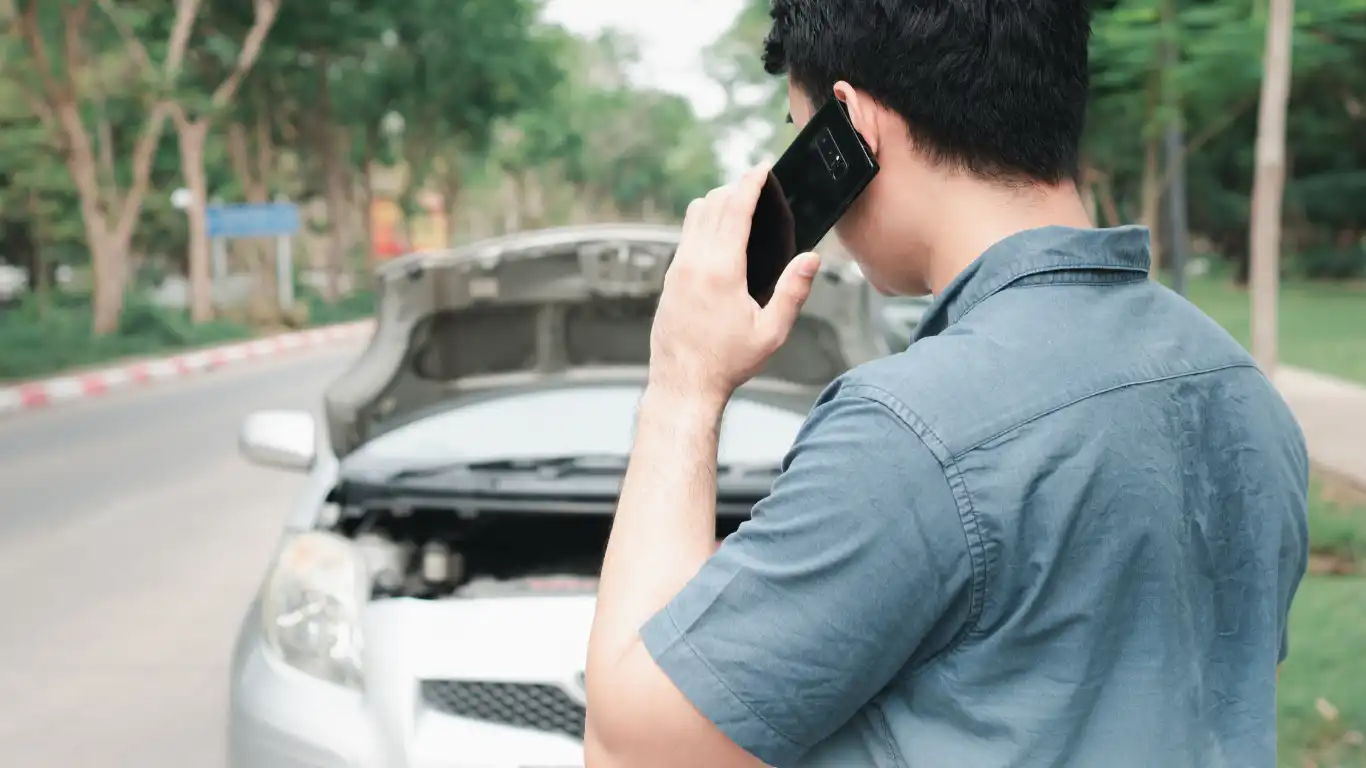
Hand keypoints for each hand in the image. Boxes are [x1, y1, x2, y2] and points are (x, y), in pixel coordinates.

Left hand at [649, 165, 821, 404]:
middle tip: (756, 185)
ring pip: (694, 216)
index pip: (734, 209)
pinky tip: (720, 235)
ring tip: (739, 205)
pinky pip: (686, 236)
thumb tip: (811, 259)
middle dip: (735, 188)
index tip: (762, 169)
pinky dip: (704, 222)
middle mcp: (693, 262)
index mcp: (721, 270)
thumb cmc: (727, 362)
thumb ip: (794, 292)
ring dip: (716, 202)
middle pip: (711, 203)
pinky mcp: (670, 279)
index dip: (750, 183)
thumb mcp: (772, 332)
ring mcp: (677, 269)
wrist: (683, 384)